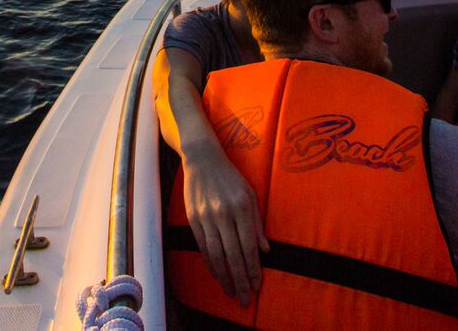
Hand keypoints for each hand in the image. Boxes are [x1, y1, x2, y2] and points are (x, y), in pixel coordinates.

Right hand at [182, 147, 269, 305]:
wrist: (202, 159)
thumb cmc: (231, 177)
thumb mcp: (250, 195)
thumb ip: (257, 223)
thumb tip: (265, 250)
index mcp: (241, 207)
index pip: (248, 245)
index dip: (253, 268)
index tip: (257, 285)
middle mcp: (223, 213)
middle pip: (233, 254)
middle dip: (240, 279)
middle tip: (245, 298)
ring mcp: (205, 216)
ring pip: (216, 253)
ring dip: (224, 276)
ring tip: (231, 292)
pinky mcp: (192, 217)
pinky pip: (202, 245)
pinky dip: (210, 262)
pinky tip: (216, 274)